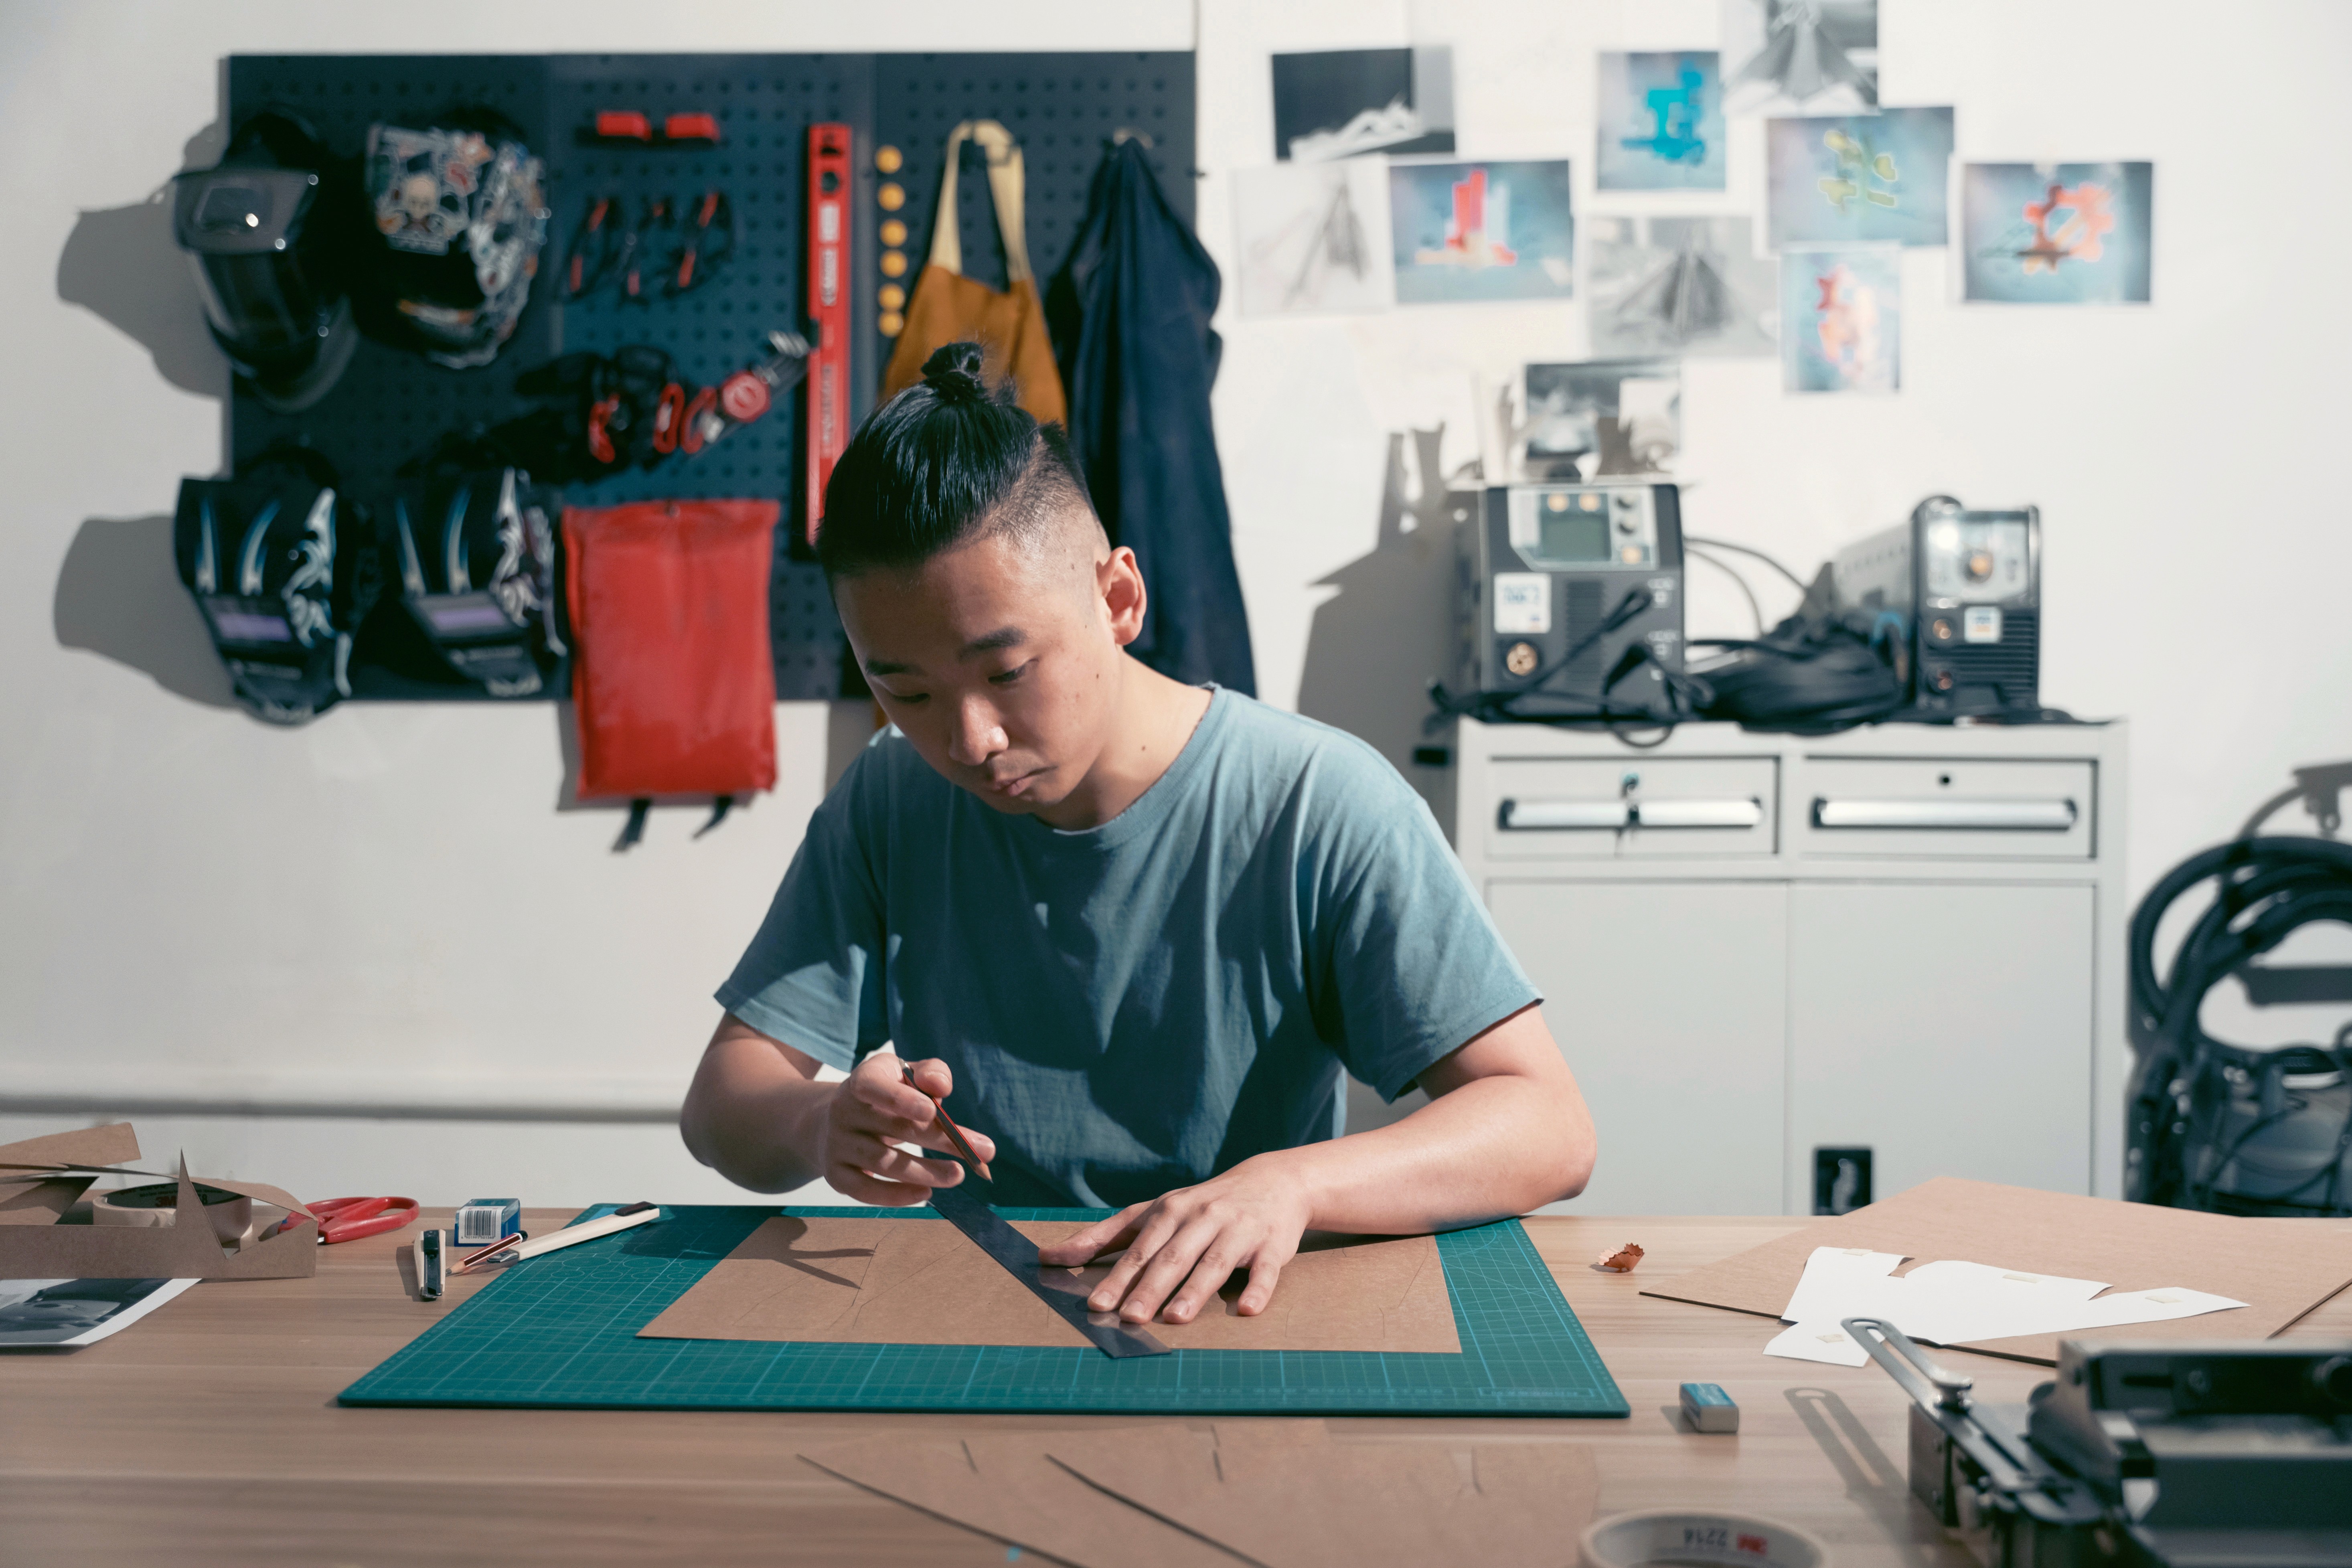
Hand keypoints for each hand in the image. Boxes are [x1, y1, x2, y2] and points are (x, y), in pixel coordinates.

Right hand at [820, 1053, 997, 1205]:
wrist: (833, 1121)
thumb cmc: (883, 1095)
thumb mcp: (904, 1073)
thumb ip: (930, 1073)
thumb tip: (941, 1088)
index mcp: (862, 1081)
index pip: (872, 1086)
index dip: (900, 1099)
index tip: (932, 1111)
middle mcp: (843, 1112)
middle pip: (893, 1128)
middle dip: (940, 1139)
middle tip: (980, 1152)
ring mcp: (837, 1145)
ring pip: (883, 1163)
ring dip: (925, 1172)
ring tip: (958, 1175)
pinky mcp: (836, 1175)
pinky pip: (865, 1191)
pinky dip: (896, 1196)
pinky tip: (925, 1193)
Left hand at [1034, 1156, 1310, 1324]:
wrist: (1272, 1182)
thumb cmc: (1200, 1205)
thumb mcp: (1152, 1212)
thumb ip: (1104, 1236)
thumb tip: (1049, 1256)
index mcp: (1169, 1211)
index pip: (1139, 1249)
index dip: (1117, 1277)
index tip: (1096, 1304)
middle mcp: (1201, 1218)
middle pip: (1172, 1257)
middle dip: (1149, 1288)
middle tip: (1129, 1318)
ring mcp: (1238, 1231)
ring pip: (1213, 1263)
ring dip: (1194, 1291)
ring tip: (1175, 1318)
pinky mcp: (1271, 1245)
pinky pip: (1264, 1270)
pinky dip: (1257, 1289)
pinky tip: (1246, 1309)